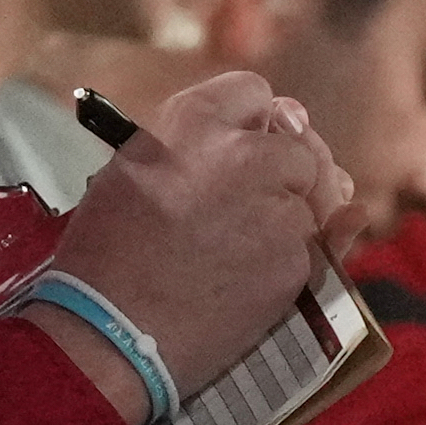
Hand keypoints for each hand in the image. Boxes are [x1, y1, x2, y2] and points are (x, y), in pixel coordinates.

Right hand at [41, 70, 356, 417]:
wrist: (109, 332)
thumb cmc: (107, 254)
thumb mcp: (134, 171)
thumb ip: (197, 143)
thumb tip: (278, 120)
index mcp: (193, 122)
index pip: (255, 92)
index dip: (253, 123)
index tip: (247, 144)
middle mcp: (245, 154)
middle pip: (299, 146)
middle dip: (285, 171)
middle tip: (252, 204)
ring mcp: (279, 209)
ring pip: (317, 198)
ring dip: (293, 217)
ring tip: (243, 247)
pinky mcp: (299, 261)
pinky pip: (319, 248)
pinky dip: (296, 260)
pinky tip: (253, 276)